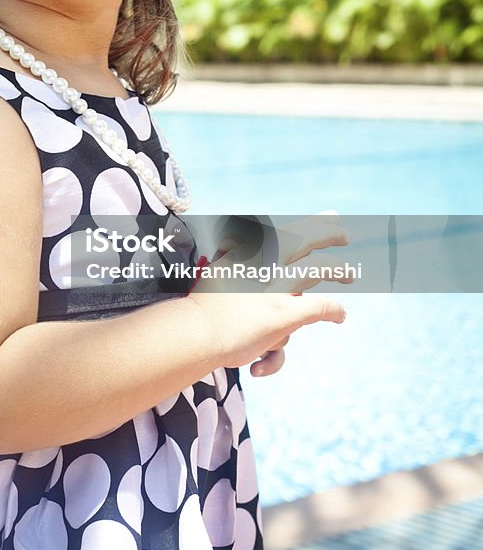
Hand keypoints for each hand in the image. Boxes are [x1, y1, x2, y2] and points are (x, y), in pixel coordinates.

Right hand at [191, 210, 351, 372]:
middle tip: (346, 236)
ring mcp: (276, 289)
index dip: (315, 223)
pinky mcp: (284, 316)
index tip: (332, 217)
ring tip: (351, 275)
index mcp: (250, 252)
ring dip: (338, 269)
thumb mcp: (219, 269)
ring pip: (317, 269)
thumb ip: (233, 256)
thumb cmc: (204, 306)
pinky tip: (340, 315)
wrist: (197, 332)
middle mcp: (265, 264)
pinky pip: (320, 308)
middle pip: (305, 240)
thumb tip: (233, 244)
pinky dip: (334, 310)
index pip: (288, 230)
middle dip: (329, 235)